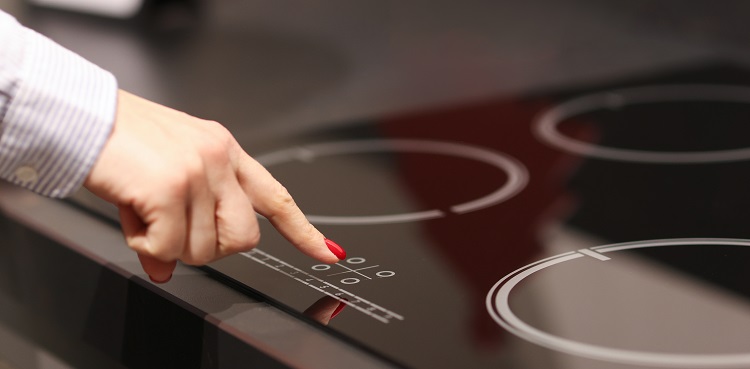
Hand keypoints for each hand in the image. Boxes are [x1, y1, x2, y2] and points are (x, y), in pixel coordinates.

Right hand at [84, 90, 341, 281]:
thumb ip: (181, 221)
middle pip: (244, 238)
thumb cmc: (122, 140)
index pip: (276, 197)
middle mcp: (221, 159)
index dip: (303, 231)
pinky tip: (134, 218)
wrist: (83, 115)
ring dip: (172, 246)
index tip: (328, 252)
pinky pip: (170, 247)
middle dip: (210, 248)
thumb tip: (167, 269)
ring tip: (146, 214)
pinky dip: (146, 245)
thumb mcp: (164, 175)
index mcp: (227, 152)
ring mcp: (200, 172)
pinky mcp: (172, 188)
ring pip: (205, 248)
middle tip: (176, 232)